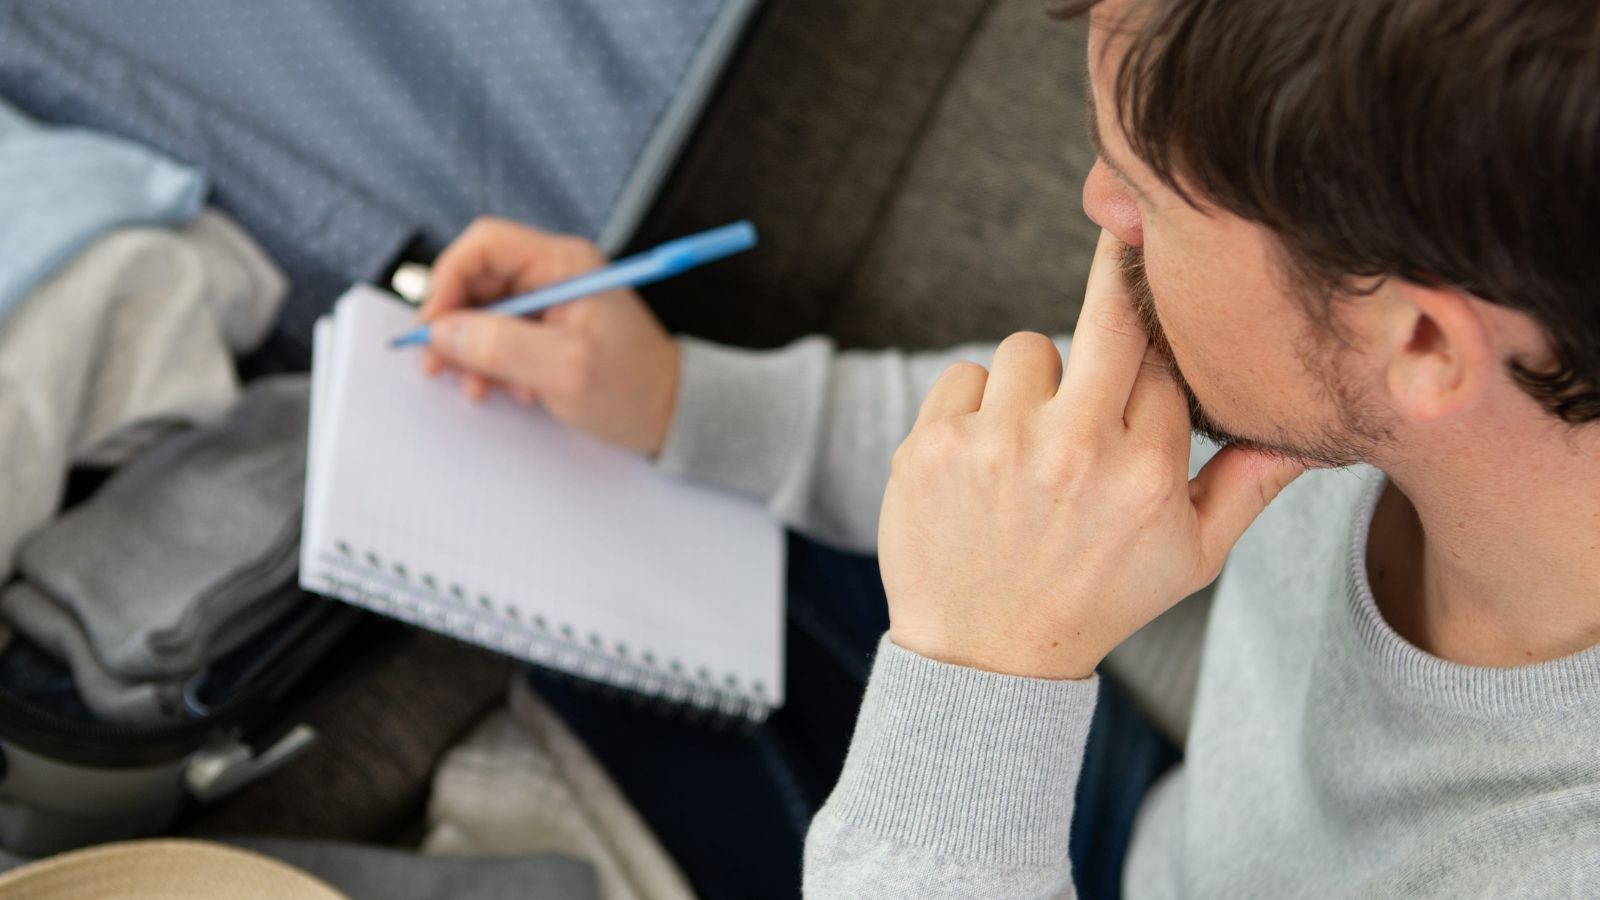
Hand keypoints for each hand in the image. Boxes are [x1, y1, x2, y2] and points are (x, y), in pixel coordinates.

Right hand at [419, 217, 679, 455]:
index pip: (485, 245)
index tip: (433, 325)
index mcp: (564, 263)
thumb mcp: (564, 370)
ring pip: (484, 312)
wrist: (673, 414)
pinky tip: (511, 392)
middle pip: (478, 280)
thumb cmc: (634, 389)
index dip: (449, 279)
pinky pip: (502, 337)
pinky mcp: (549, 331)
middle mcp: (555, 274)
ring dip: (472, 351)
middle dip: (455, 324)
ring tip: (480, 389)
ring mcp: (552, 302)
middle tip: (439, 366)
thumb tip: (442, 331)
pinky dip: (494, 364)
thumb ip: (501, 346)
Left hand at [878, 231, 1304, 679]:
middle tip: (1122, 224)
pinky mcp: (933, 444)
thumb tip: (1310, 431)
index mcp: (1146, 471)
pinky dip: (973, 406)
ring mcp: (998, 443)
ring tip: (1030, 444)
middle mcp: (1075, 449)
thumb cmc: (1094, 601)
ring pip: (1028, 347)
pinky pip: (963, 374)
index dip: (1156, 355)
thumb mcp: (1190, 561)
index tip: (1147, 341)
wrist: (984, 655)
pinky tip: (982, 459)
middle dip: (1118, 271)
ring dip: (1033, 383)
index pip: (1165, 363)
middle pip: (1108, 313)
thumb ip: (1249, 488)